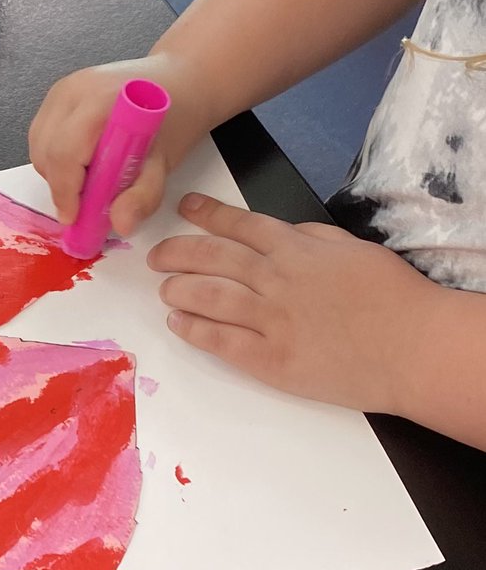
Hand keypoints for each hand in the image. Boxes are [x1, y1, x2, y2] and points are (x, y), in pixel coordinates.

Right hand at [28, 53, 205, 235]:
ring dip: (56, 174)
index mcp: (101, 100)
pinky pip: (41, 136)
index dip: (66, 191)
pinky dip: (54, 159)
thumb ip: (143, 196)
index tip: (75, 218)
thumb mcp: (165, 162)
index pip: (65, 153)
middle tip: (85, 204)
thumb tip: (120, 224)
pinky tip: (82, 164)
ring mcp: (61, 89)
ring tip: (88, 181)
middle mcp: (73, 90)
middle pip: (46, 151)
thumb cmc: (174, 116)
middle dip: (61, 186)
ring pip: (38, 145)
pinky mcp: (56, 95)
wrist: (178, 80)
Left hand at [147, 193, 437, 412]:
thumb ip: (311, 240)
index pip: (240, 224)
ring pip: (209, 297)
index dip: (207, 215)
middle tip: (156, 257)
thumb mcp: (353, 250)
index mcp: (297, 249)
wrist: (412, 347)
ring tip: (164, 289)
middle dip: (178, 253)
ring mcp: (271, 320)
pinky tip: (178, 323)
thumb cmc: (393, 298)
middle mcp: (277, 279)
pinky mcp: (271, 360)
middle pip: (213, 258)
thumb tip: (279, 234)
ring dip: (179, 290)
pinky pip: (221, 341)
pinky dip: (194, 329)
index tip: (184, 209)